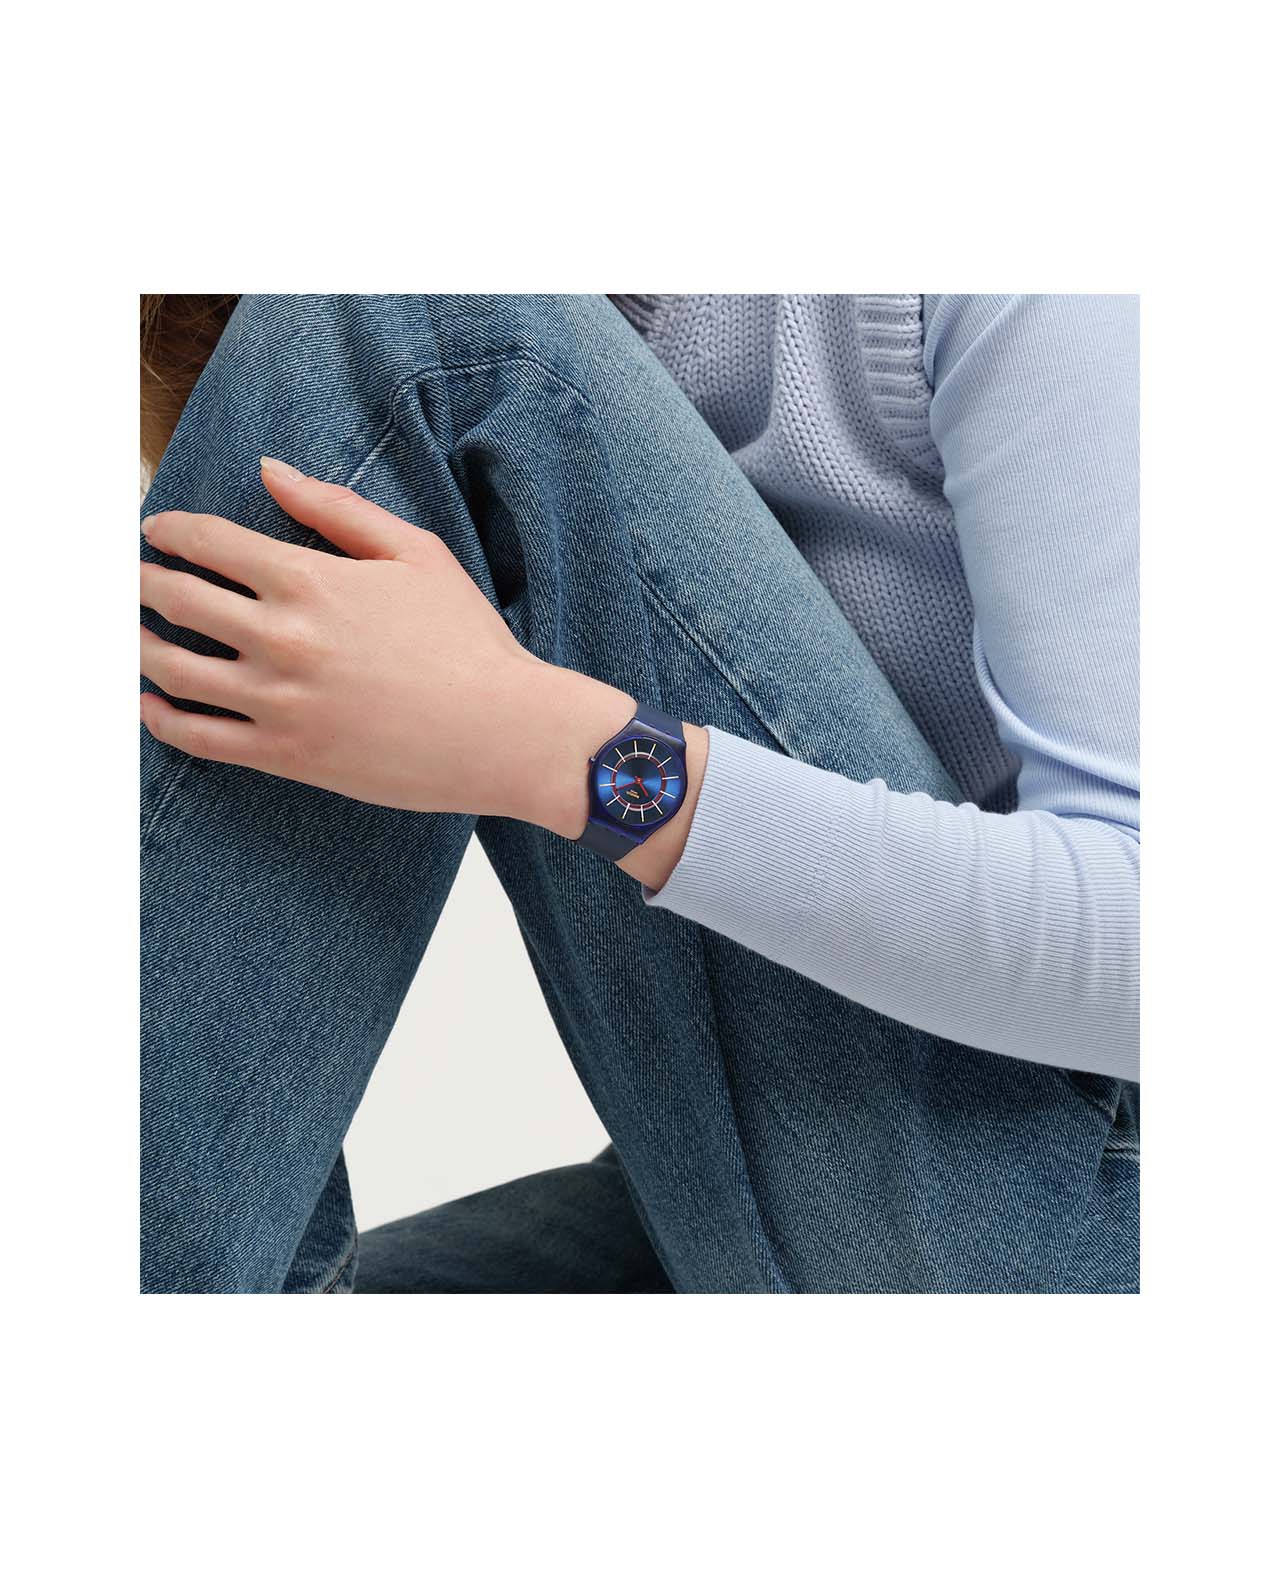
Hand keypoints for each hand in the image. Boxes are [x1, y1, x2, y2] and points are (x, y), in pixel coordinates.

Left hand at [139, 458, 633, 829]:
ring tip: (135, 638)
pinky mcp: (284, 755)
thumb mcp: (416, 553)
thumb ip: (336, 508)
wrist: (503, 732)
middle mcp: (281, 637)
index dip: (169, 531)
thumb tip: (270, 471)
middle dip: (142, 584)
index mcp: (309, 579)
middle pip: (175, 600)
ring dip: (140, 647)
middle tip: (133, 582)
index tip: (155, 532)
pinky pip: (197, 738)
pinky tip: (151, 704)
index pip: (206, 542)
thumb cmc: (468, 641)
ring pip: (172, 669)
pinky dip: (161, 719)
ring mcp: (277, 700)